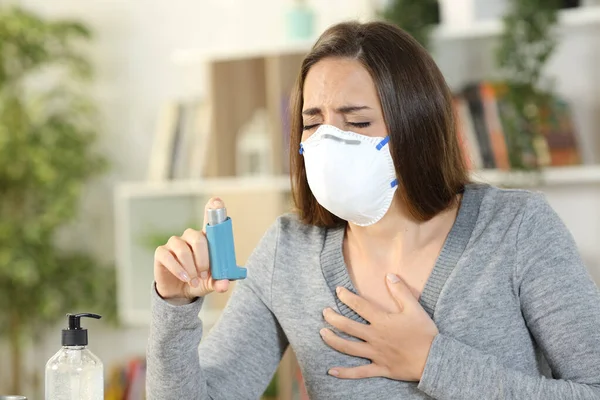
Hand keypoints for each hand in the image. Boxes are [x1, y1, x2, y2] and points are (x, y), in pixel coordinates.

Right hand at [153, 197, 229, 300]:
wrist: (180, 293)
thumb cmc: (200, 280)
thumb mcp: (212, 282)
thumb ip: (220, 281)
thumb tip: (224, 284)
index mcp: (206, 239)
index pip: (210, 219)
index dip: (213, 209)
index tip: (217, 201)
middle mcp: (190, 237)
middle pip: (197, 237)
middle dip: (203, 258)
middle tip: (205, 274)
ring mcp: (175, 243)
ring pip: (183, 249)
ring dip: (190, 267)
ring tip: (195, 281)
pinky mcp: (161, 252)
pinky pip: (168, 256)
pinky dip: (178, 269)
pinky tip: (185, 278)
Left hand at [320, 273, 437, 381]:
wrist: (434, 359)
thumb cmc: (425, 333)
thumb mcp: (415, 308)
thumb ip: (401, 291)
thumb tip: (389, 276)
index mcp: (382, 321)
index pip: (359, 306)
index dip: (346, 297)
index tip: (338, 291)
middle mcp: (375, 337)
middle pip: (348, 326)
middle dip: (333, 318)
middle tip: (324, 312)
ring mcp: (375, 354)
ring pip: (348, 348)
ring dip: (333, 340)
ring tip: (322, 333)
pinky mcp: (380, 368)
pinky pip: (359, 372)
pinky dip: (345, 373)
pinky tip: (332, 371)